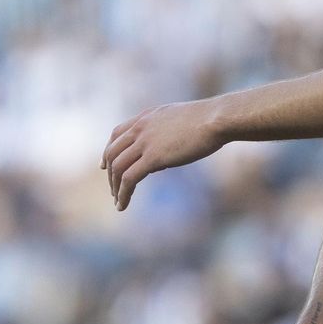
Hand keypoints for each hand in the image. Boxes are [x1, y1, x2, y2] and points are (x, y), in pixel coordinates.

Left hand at [100, 101, 224, 210]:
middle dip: (109, 173)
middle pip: (113, 152)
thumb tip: (158, 161)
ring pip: (117, 167)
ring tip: (117, 202)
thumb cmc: (209, 120)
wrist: (217, 119)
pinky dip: (123, 194)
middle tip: (112, 189)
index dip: (108, 150)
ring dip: (115, 187)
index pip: (117, 133)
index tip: (105, 165)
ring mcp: (145, 142)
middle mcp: (141, 128)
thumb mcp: (180, 122)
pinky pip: (129, 179)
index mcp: (147, 117)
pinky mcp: (153, 157)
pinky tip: (123, 205)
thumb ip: (164, 136)